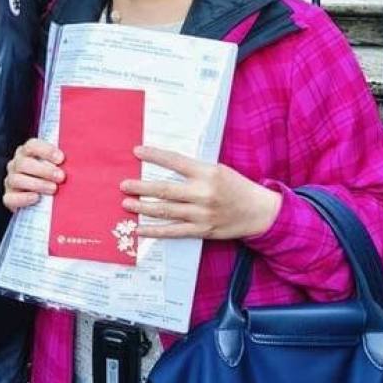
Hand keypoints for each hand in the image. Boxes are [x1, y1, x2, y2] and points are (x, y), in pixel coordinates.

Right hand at [4, 138, 64, 211]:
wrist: (38, 204)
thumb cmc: (51, 180)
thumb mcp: (56, 168)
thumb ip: (62, 163)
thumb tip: (79, 161)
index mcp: (27, 152)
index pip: (32, 145)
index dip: (46, 150)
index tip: (61, 159)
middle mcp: (16, 164)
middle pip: (24, 163)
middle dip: (44, 170)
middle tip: (61, 177)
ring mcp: (10, 181)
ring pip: (17, 179)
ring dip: (37, 184)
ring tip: (53, 189)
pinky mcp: (8, 197)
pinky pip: (11, 197)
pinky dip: (24, 198)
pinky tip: (36, 198)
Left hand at [120, 146, 281, 240]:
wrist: (258, 211)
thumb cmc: (236, 187)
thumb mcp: (217, 170)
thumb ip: (194, 170)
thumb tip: (164, 166)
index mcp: (207, 173)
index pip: (175, 161)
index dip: (154, 155)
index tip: (137, 151)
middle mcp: (203, 193)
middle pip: (165, 189)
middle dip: (141, 187)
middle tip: (124, 185)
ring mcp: (201, 214)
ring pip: (166, 211)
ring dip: (143, 208)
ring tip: (126, 204)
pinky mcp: (202, 230)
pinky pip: (173, 231)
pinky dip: (155, 231)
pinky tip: (140, 229)